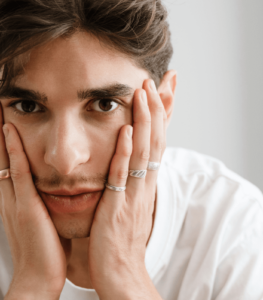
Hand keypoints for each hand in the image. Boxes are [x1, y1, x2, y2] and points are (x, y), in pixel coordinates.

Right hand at [0, 105, 69, 299]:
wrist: (39, 279)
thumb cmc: (46, 250)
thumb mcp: (44, 219)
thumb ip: (44, 201)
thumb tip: (56, 186)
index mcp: (17, 198)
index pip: (9, 161)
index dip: (7, 139)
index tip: (7, 116)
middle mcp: (11, 195)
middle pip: (1, 154)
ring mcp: (16, 200)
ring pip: (6, 158)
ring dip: (2, 133)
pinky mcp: (26, 207)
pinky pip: (19, 174)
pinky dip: (15, 152)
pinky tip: (11, 132)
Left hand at [89, 79, 165, 299]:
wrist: (122, 271)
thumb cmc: (123, 238)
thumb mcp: (132, 204)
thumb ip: (132, 181)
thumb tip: (133, 159)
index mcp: (146, 183)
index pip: (158, 142)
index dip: (161, 117)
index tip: (161, 91)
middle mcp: (144, 184)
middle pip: (155, 140)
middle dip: (155, 109)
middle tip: (153, 80)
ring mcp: (133, 193)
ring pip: (143, 151)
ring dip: (144, 122)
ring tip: (142, 93)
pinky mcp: (119, 205)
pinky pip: (124, 175)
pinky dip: (127, 152)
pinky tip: (128, 131)